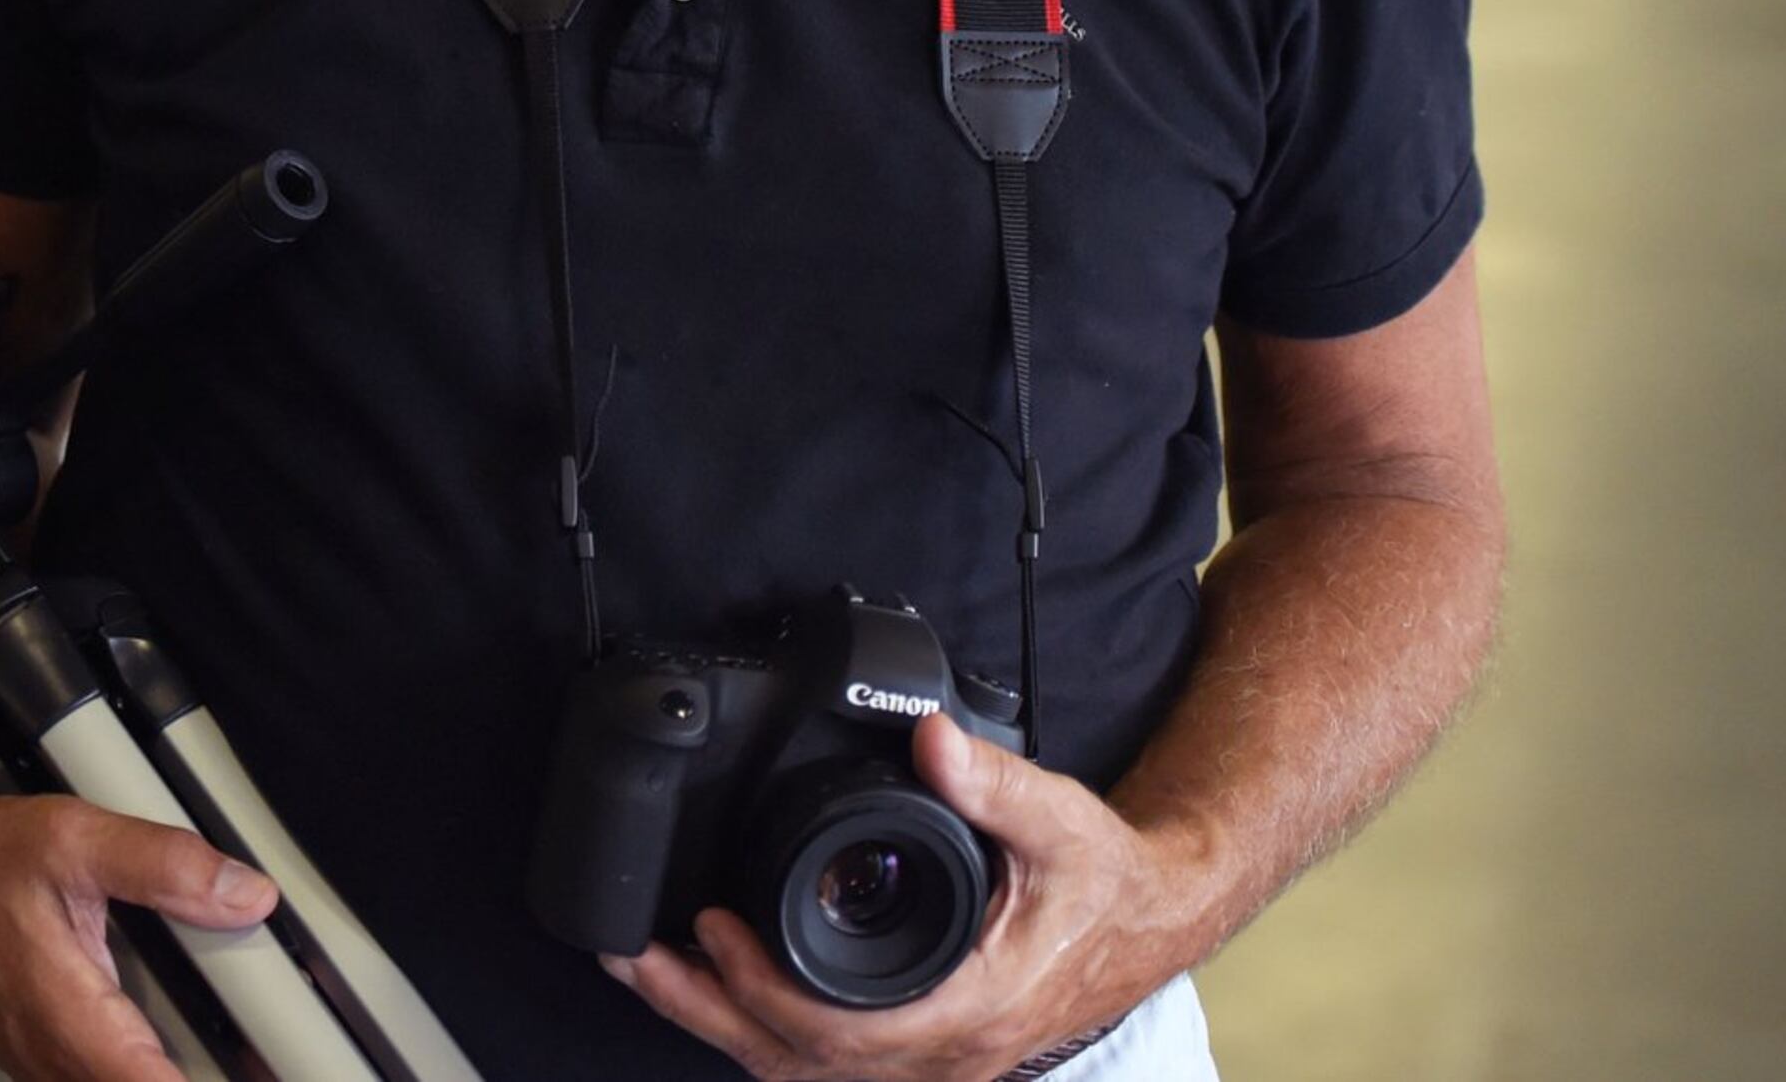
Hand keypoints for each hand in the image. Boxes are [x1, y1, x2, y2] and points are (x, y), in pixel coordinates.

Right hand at [0, 763, 277, 1081]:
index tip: (263, 1075)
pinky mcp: (28, 1053)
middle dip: (192, 1075)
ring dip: (153, 1071)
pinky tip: (153, 1045)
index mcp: (71, 1020)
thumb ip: (162, 864)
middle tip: (257, 1063)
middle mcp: (51, 1058)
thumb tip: (244, 895)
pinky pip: (84, 1077)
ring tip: (226, 1059)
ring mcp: (36, 1062)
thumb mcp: (72, 839)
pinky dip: (125, 1066)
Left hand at [604, 713, 1208, 1081]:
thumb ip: (993, 780)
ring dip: (722, 1024)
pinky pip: (826, 1066)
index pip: (848, 1029)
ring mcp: (932, 1063)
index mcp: (972, 1006)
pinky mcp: (920, 1053)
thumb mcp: (1060, 819)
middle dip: (710, 1010)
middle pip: (803, 1062)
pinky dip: (761, 1035)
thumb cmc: (1104, 881)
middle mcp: (946, 1053)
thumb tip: (930, 737)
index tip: (713, 929)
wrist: (1148, 919)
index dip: (768, 989)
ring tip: (650, 971)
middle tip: (637, 955)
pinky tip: (715, 996)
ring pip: (806, 1073)